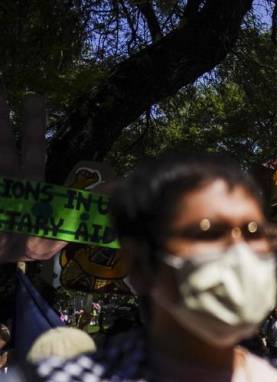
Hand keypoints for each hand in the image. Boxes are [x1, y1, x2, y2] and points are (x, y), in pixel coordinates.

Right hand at [0, 93, 67, 261]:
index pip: (31, 149)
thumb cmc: (25, 248)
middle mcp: (6, 177)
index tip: (34, 98)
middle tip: (5, 85)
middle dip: (1, 114)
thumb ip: (78, 216)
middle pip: (3, 141)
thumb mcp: (51, 237)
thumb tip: (113, 190)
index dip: (32, 125)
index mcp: (27, 184)